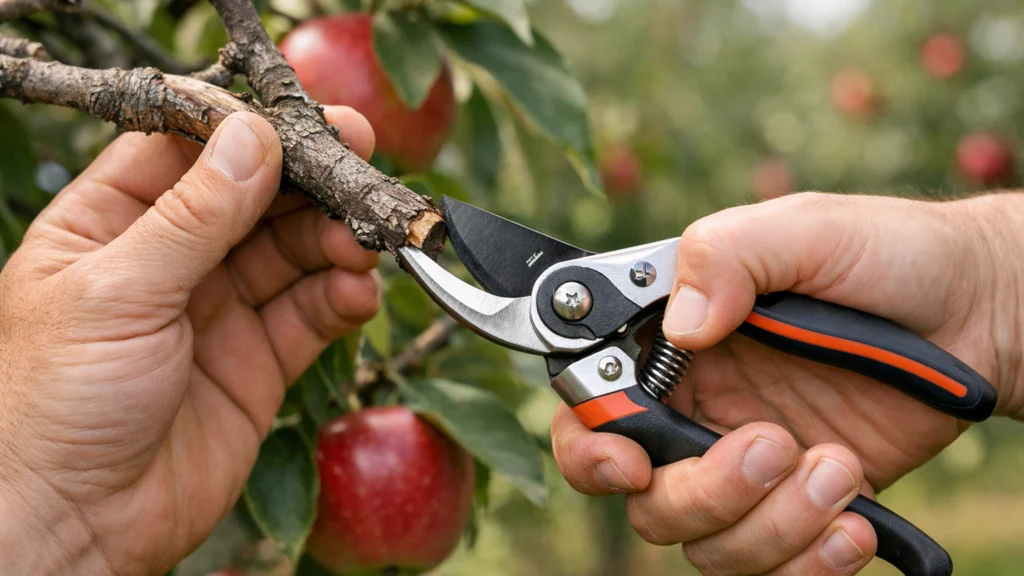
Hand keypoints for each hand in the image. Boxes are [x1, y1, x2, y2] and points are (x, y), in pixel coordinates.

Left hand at [0, 108, 380, 573]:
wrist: (77, 526)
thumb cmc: (57, 402)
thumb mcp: (118, 292)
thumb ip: (194, 216)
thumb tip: (255, 135)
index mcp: (110, 224)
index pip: (186, 151)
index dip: (249, 130)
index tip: (309, 118)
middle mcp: (169, 260)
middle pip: (253, 198)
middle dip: (309, 183)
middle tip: (364, 167)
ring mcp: (217, 310)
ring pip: (292, 253)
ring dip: (334, 241)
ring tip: (363, 242)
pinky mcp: (258, 362)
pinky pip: (311, 314)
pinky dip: (341, 299)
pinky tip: (357, 295)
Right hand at [551, 192, 1023, 574]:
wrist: (980, 311)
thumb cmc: (886, 254)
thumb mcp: (806, 230)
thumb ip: (727, 256)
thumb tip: (682, 328)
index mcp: (673, 342)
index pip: (592, 407)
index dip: (591, 447)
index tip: (632, 463)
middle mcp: (699, 409)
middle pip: (646, 496)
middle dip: (701, 492)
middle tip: (772, 446)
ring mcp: (749, 463)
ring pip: (708, 542)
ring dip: (771, 523)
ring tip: (838, 469)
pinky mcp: (802, 503)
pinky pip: (773, 567)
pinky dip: (808, 564)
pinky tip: (855, 523)